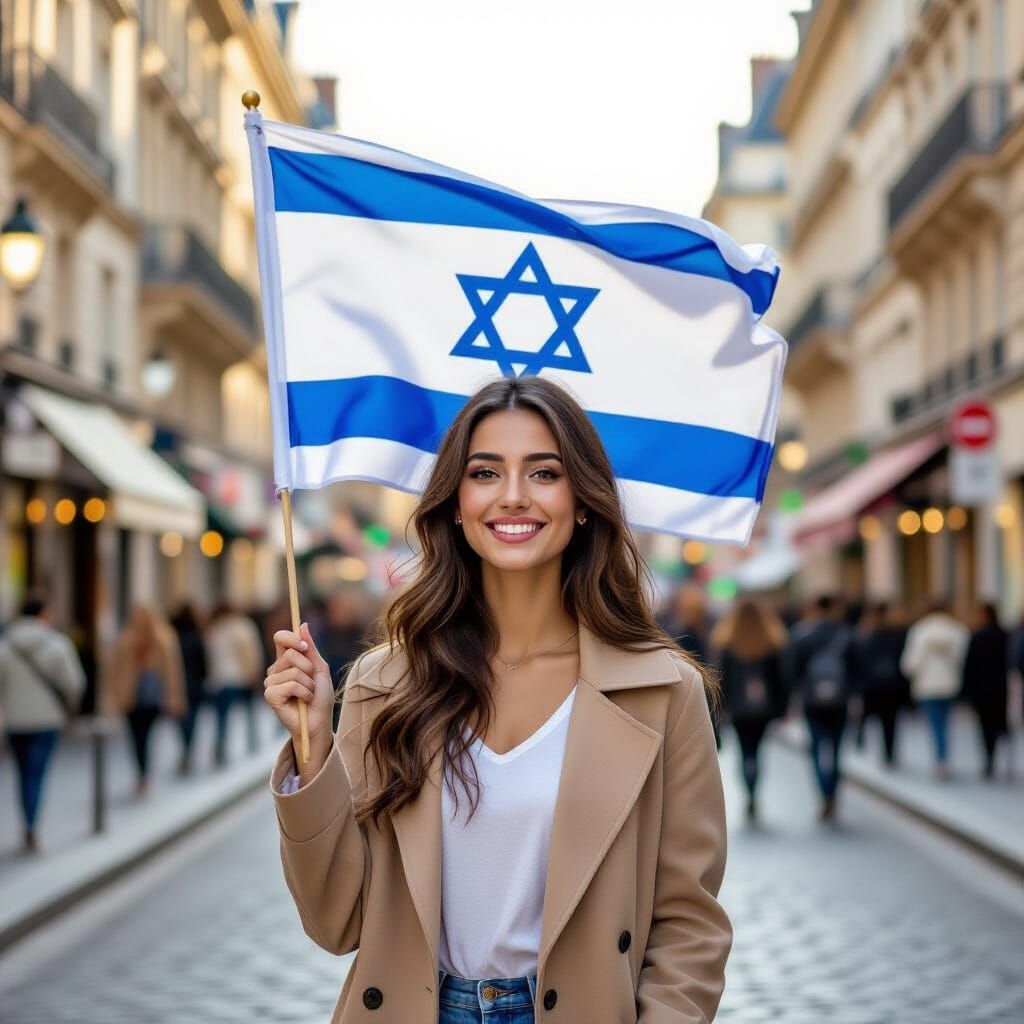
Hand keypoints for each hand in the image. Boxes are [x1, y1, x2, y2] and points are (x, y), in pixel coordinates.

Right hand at [264, 623, 333, 766]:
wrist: (319, 721)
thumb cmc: (320, 696)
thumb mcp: (320, 668)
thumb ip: (311, 648)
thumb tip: (303, 625)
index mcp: (286, 660)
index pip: (280, 638)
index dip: (291, 638)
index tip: (304, 646)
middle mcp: (276, 669)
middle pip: (291, 654)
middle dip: (309, 668)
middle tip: (311, 683)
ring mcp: (271, 683)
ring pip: (294, 671)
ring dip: (308, 684)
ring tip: (307, 694)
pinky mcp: (270, 696)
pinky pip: (290, 684)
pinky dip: (303, 692)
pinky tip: (302, 701)